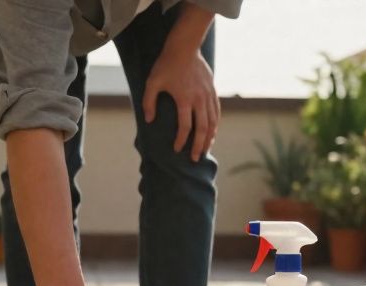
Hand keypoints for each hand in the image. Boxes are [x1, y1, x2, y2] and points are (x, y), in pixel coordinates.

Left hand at [143, 46, 218, 161]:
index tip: (177, 149)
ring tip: (206, 149)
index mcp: (184, 99)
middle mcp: (199, 99)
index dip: (181, 140)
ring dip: (210, 137)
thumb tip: (149, 121)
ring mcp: (208, 95)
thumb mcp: (152, 82)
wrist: (185, 47)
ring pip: (213, 122)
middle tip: (196, 158)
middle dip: (199, 145)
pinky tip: (213, 132)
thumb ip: (149, 102)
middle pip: (203, 129)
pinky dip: (216, 124)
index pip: (185, 127)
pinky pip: (217, 112)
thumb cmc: (166, 64)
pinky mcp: (212, 90)